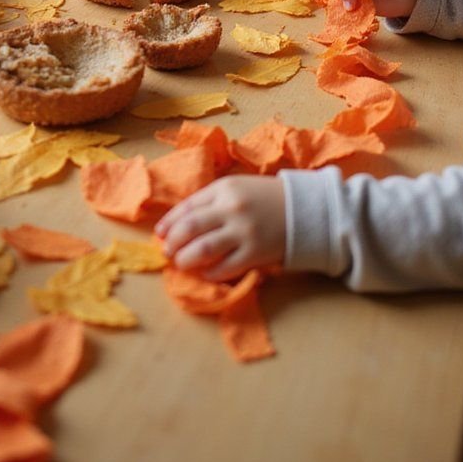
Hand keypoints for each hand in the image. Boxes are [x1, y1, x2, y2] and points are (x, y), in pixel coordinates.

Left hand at [155, 176, 285, 280]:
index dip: (169, 222)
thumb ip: (210, 201)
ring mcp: (243, 232)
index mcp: (223, 188)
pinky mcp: (255, 253)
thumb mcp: (236, 188)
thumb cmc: (264, 197)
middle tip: (167, 251)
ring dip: (186, 259)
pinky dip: (210, 273)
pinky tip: (206, 274)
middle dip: (172, 242)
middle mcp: (230, 209)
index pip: (186, 207)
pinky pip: (225, 268)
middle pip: (190, 228)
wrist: (303, 209)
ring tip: (181, 263)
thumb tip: (179, 222)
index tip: (160, 233)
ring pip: (203, 250)